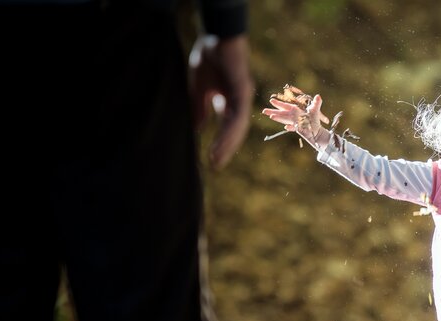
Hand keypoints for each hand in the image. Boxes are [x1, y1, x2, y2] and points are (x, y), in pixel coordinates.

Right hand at [189, 34, 254, 169]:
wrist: (216, 35)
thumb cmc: (208, 57)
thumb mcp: (200, 88)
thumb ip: (200, 108)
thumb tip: (198, 129)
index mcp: (229, 100)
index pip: (227, 127)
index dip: (221, 143)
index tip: (212, 159)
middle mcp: (239, 101)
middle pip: (235, 131)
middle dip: (226, 148)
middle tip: (216, 165)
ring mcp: (242, 96)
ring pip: (237, 126)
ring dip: (228, 144)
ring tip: (217, 159)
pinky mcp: (242, 89)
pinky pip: (237, 114)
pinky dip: (230, 129)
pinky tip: (223, 142)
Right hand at [261, 91, 330, 146]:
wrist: (316, 129)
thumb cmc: (314, 119)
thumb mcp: (315, 109)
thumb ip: (317, 103)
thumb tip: (318, 96)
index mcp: (295, 110)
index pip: (285, 106)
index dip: (278, 104)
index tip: (271, 100)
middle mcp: (293, 116)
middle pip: (281, 113)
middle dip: (273, 111)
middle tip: (264, 111)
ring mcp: (294, 122)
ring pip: (284, 120)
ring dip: (278, 118)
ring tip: (271, 117)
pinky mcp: (297, 128)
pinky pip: (293, 127)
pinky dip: (290, 127)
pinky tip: (286, 127)